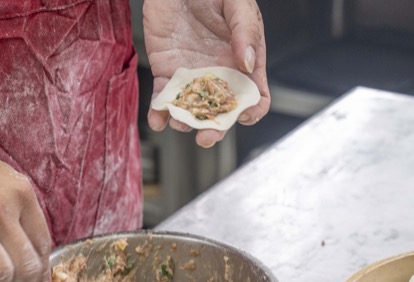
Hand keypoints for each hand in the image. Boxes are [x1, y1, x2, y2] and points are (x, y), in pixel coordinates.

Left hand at [143, 0, 269, 147]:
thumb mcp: (237, 3)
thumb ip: (246, 31)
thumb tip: (248, 62)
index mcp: (242, 62)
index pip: (255, 96)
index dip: (252, 111)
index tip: (243, 116)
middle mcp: (218, 74)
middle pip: (222, 113)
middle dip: (215, 130)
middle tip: (205, 136)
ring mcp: (192, 76)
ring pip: (192, 110)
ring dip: (185, 122)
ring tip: (178, 120)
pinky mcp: (167, 72)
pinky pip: (163, 98)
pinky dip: (159, 112)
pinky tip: (158, 118)